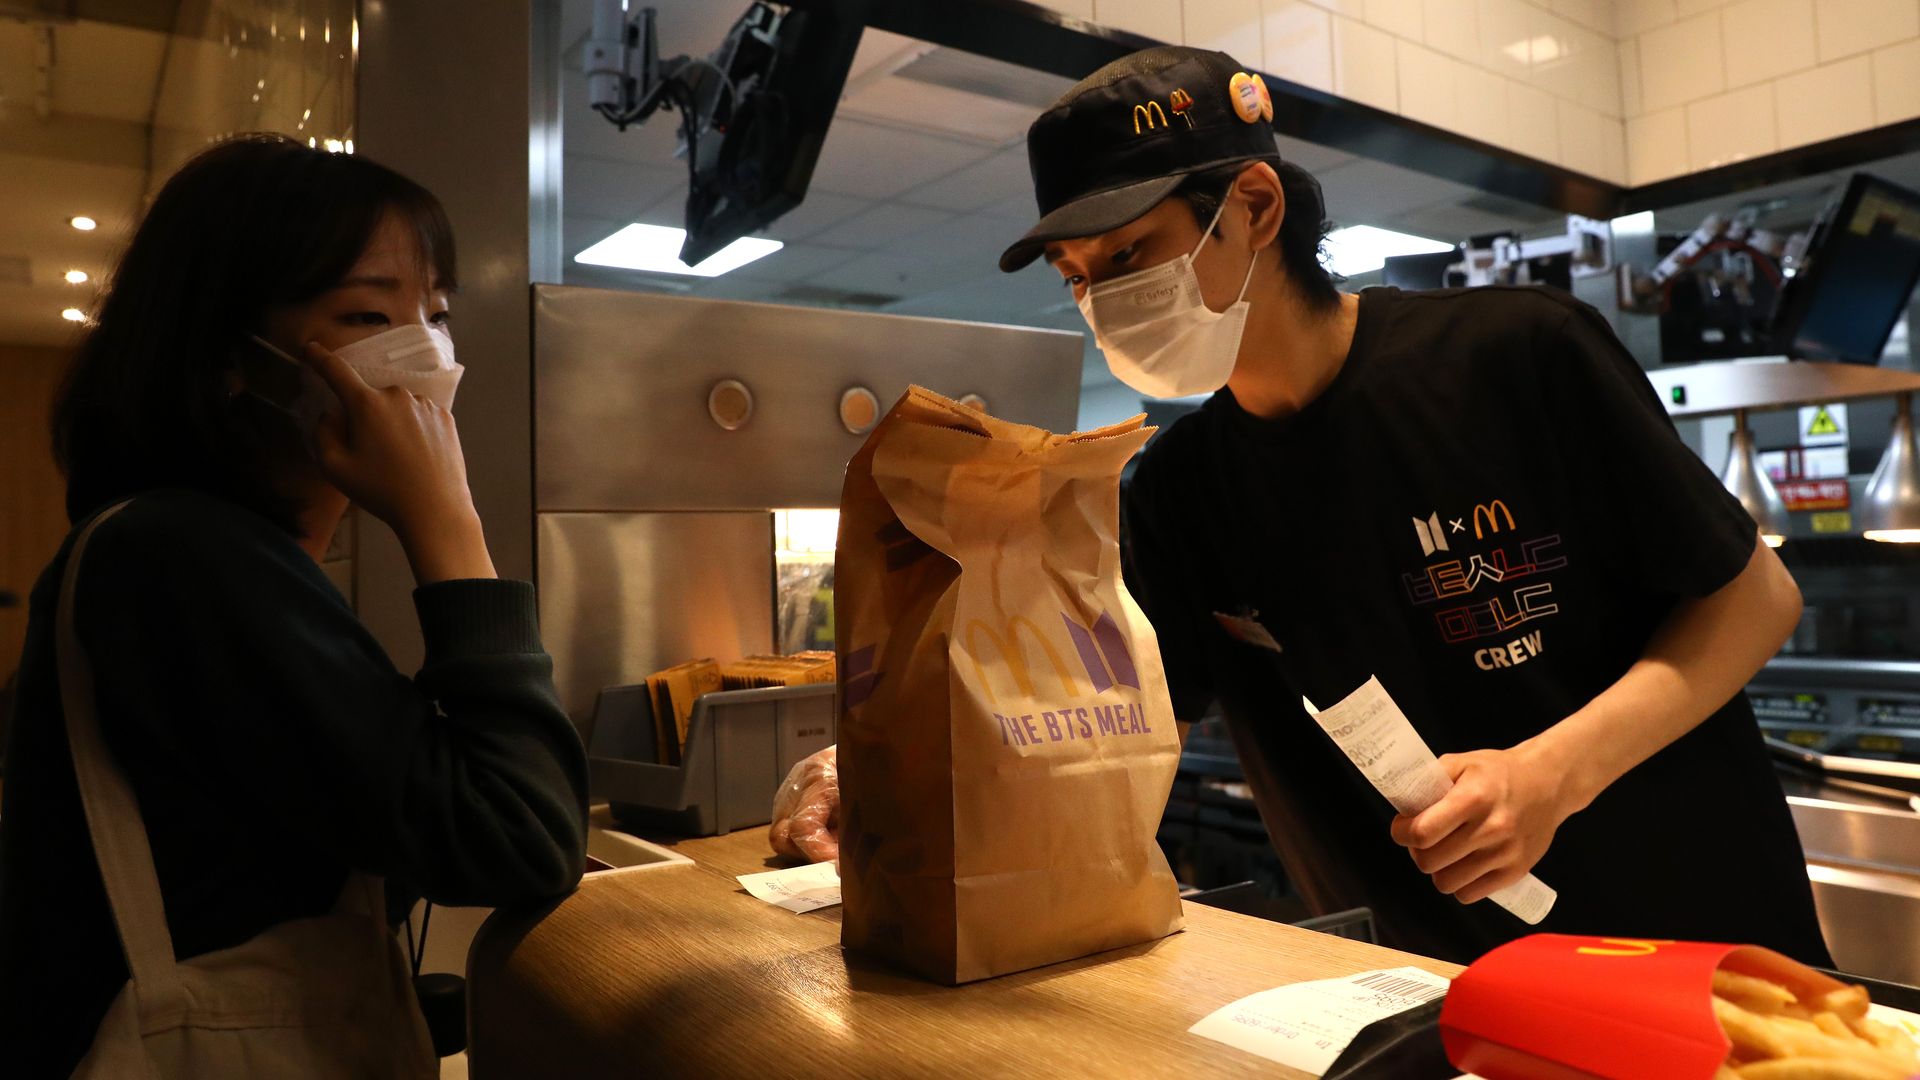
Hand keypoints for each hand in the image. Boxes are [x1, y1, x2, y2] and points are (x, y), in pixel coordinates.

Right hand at [301, 342, 494, 582]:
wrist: (436, 509)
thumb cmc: (382, 491)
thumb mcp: (336, 468)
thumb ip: (324, 434)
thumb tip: (331, 415)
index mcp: (367, 404)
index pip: (337, 372)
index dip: (320, 359)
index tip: (310, 349)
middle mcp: (398, 395)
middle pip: (370, 399)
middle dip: (364, 418)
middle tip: (370, 454)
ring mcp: (426, 405)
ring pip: (397, 408)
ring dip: (391, 425)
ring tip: (398, 461)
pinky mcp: (446, 417)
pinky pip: (420, 417)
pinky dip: (413, 430)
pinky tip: (417, 457)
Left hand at [1388, 742, 1573, 904]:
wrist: (1549, 783)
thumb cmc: (1498, 772)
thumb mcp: (1461, 762)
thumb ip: (1429, 779)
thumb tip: (1402, 802)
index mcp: (1473, 799)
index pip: (1422, 833)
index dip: (1402, 833)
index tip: (1403, 827)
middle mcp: (1490, 829)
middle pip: (1429, 861)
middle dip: (1417, 851)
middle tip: (1424, 839)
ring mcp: (1505, 854)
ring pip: (1446, 883)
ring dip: (1437, 870)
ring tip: (1444, 853)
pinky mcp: (1515, 872)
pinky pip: (1469, 895)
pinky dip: (1459, 884)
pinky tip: (1463, 865)